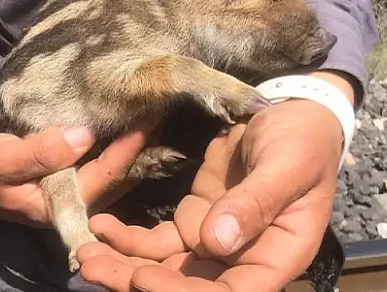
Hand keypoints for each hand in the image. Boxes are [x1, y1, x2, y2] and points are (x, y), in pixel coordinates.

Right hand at [0, 123, 156, 227]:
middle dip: (142, 146)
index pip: (106, 176)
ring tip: (153, 113)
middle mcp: (80, 203)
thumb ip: (41, 152)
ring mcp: (82, 193)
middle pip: (121, 176)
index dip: (128, 149)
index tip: (147, 120)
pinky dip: (123, 145)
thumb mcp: (4, 160)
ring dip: (137, 145)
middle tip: (160, 110)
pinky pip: (110, 164)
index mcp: (63, 204)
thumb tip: (83, 135)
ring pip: (119, 171)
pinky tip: (134, 124)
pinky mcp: (81, 180)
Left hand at [77, 72, 351, 290]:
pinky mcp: (194, 220)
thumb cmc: (302, 139)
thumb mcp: (287, 165)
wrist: (290, 112)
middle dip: (139, 281)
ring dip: (125, 265)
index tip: (145, 278)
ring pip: (166, 267)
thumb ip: (256, 202)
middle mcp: (243, 259)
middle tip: (93, 267)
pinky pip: (157, 240)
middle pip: (190, 286)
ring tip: (85, 254)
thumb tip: (217, 242)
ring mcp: (214, 241)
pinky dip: (127, 237)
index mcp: (277, 256)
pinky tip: (100, 225)